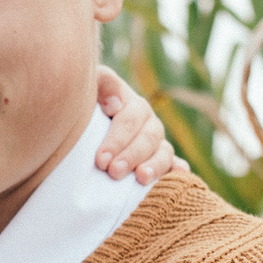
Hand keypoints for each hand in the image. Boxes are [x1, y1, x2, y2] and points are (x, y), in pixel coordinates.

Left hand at [95, 67, 176, 185]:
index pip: (130, 120)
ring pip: (164, 152)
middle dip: (131, 156)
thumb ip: (103, 84)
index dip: (117, 140)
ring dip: (155, 166)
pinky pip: (174, 166)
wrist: (84, 131)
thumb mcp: (91, 88)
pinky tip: (178, 174)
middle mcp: (148, 124)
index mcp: (133, 106)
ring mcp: (157, 145)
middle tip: (114, 172)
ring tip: (141, 177)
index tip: (101, 159)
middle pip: (148, 138)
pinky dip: (178, 170)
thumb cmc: (84, 109)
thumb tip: (116, 106)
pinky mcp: (161, 163)